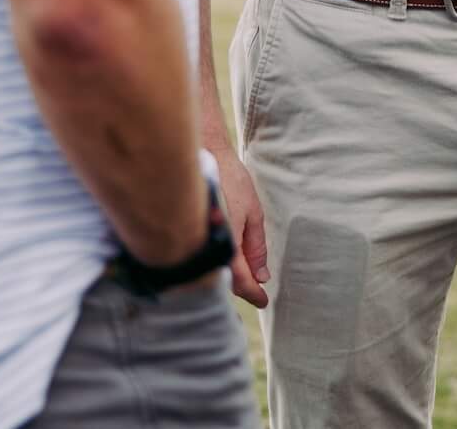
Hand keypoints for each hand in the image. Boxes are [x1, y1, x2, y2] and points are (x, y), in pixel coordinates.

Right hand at [214, 147, 270, 308]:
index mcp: (228, 240)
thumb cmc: (231, 180)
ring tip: (246, 275)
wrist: (205, 154)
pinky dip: (217, 263)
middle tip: (257, 290)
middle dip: (241, 287)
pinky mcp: (191, 232)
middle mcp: (210, 244)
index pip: (240, 280)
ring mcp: (198, 238)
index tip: (264, 301)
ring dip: (229, 277)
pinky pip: (205, 257)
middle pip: (225, 280)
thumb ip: (257, 246)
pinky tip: (226, 259)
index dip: (253, 294)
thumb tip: (263, 275)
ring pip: (214, 270)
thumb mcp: (253, 212)